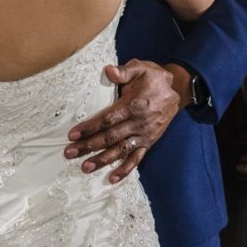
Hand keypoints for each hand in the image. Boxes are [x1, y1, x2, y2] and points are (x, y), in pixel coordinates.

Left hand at [66, 60, 184, 182]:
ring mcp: (143, 135)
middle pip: (110, 138)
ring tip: (85, 167)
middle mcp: (137, 123)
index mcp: (132, 105)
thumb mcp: (140, 67)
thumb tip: (108, 70)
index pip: (107, 119)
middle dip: (89, 146)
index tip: (73, 135)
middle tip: (70, 153)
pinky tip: (112, 179)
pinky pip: (136, 159)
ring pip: (120, 151)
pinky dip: (125, 170)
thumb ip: (124, 71)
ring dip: (102, 160)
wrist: (177, 90)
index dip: (90, 127)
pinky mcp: (149, 142)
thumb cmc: (154, 78)